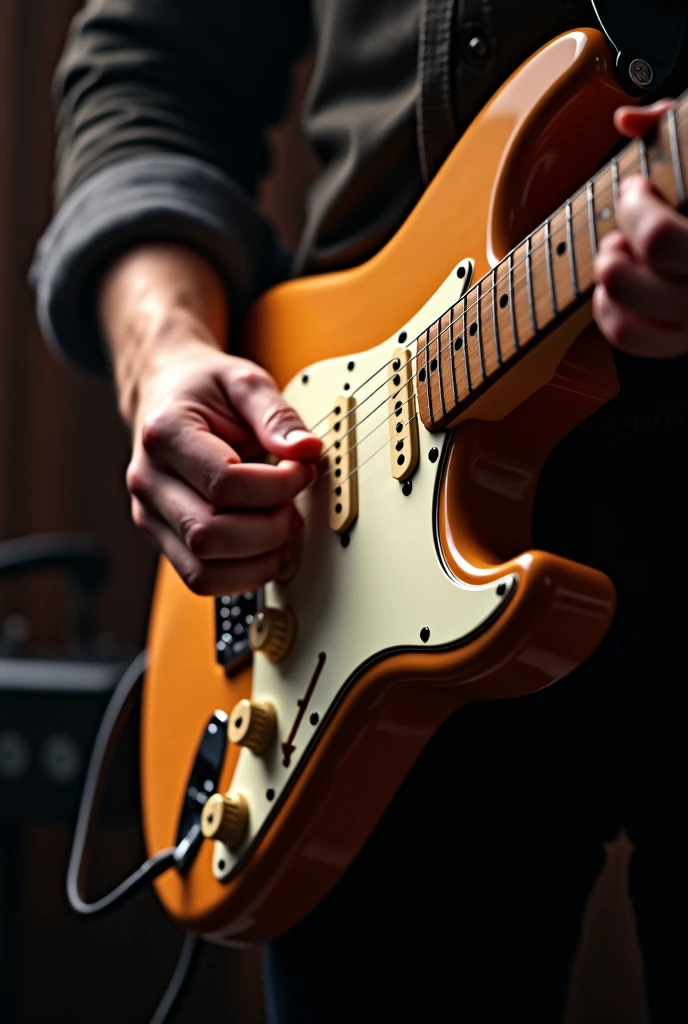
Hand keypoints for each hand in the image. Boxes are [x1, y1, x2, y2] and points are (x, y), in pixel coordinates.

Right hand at [100, 244, 321, 596]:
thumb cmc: (203, 389)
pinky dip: (242, 575)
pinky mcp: (163, 538)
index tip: (301, 470)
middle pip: (209, 535)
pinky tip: (265, 549)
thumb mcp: (244, 382)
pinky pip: (200, 578)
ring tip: (280, 526)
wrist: (166, 391)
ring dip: (257, 560)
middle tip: (292, 504)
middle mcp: (148, 481)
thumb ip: (276, 414)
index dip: (276, 486)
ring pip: (202, 570)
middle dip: (268, 528)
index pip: (223, 483)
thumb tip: (306, 450)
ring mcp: (151, 515)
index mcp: (164, 434)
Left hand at [593, 100, 687, 357]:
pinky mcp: (683, 339)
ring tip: (617, 252)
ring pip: (629, 316)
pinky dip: (607, 312)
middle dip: (620, 233)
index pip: (657, 240)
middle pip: (636, 281)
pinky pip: (629, 338)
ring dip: (610, 276)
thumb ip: (674, 124)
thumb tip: (628, 121)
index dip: (633, 207)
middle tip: (624, 221)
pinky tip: (614, 283)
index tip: (636, 187)